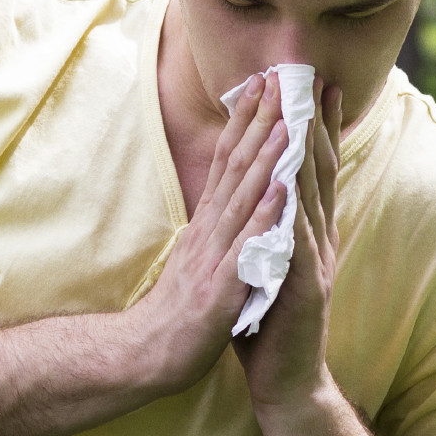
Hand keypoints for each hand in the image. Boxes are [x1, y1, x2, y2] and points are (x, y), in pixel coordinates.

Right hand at [127, 74, 293, 394]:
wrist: (149, 355)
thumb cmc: (177, 309)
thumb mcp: (196, 256)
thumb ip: (213, 224)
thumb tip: (225, 192)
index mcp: (207, 224)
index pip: (226, 163)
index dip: (244, 122)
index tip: (261, 85)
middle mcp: (208, 231)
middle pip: (233, 168)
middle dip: (257, 123)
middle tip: (276, 80)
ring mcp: (213, 257)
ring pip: (241, 199)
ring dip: (264, 159)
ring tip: (286, 122)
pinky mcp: (220, 288)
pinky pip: (246, 248)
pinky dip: (264, 217)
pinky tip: (282, 192)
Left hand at [235, 79, 342, 413]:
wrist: (287, 381)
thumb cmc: (272, 322)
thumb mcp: (268, 261)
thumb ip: (268, 226)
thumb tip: (259, 187)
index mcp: (309, 231)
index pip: (313, 168)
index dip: (315, 126)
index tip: (311, 84)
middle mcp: (319, 238)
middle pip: (319, 170)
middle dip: (316, 122)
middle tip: (313, 77)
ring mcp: (315, 262)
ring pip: (311, 197)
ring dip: (307, 153)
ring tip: (302, 111)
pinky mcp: (305, 288)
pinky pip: (297, 242)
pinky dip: (293, 211)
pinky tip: (288, 184)